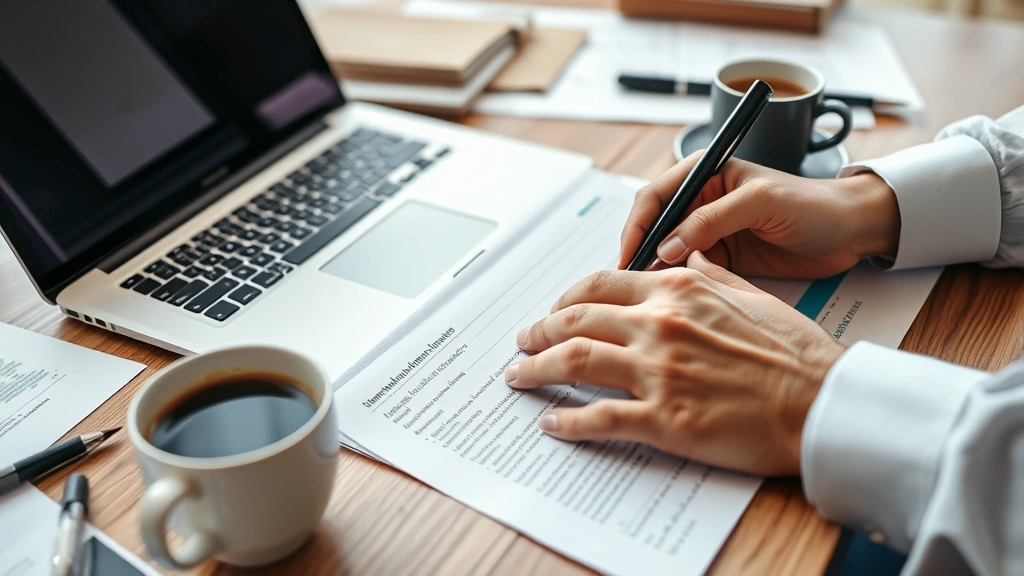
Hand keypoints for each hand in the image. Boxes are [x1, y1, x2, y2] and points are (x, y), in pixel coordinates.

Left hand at [504, 252, 844, 475]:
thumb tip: (688, 257)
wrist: (823, 402)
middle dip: (537, 331)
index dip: (565, 299)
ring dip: (535, 369)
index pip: (599, 285)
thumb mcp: (751, 295)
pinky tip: (552, 423)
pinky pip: (597, 418)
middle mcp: (660, 325)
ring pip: (572, 362)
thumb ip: (710, 275)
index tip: (552, 312)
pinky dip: (567, 421)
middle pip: (573, 321)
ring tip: (519, 378)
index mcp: (678, 291)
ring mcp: (658, 372)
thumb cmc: (795, 354)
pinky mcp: (664, 419)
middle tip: (523, 342)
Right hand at [619, 154, 900, 278]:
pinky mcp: (722, 258)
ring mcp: (710, 232)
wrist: (852, 231)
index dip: (637, 225)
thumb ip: (712, 220)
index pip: (655, 196)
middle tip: (630, 280)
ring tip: (646, 294)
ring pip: (666, 252)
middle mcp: (702, 201)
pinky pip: (687, 271)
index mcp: (706, 173)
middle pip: (654, 226)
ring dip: (654, 271)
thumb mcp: (761, 202)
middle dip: (639, 250)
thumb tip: (667, 245)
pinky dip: (675, 284)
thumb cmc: (814, 204)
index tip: (629, 254)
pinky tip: (670, 298)